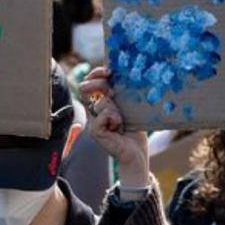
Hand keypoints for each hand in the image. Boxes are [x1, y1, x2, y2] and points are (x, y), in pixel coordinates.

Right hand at [80, 68, 148, 189]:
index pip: (90, 83)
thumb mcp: (128, 107)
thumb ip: (120, 94)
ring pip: (101, 102)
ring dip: (116, 110)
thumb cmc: (135, 131)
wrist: (136, 153)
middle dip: (101, 85)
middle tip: (113, 93)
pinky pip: (104, 114)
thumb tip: (118, 75)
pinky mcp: (94, 130)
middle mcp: (93, 112)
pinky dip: (114, 119)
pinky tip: (118, 128)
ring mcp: (92, 121)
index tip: (107, 71)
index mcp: (100, 104)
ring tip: (121, 123)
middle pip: (89, 88)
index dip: (96, 74)